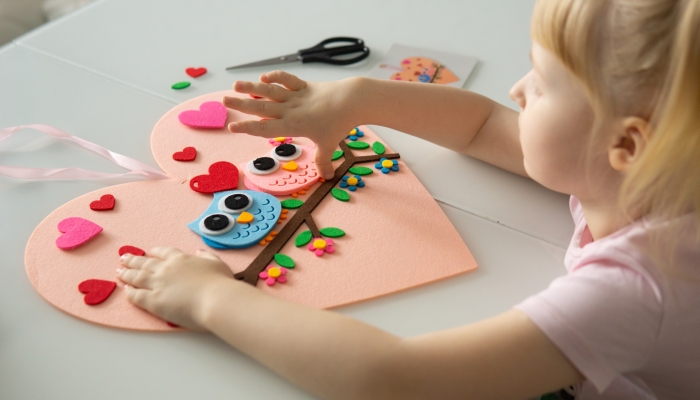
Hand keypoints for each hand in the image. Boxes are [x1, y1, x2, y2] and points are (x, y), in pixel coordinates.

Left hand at [117, 247, 234, 329]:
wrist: (215, 299)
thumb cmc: (220, 283)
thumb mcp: (216, 263)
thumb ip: (206, 257)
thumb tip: (199, 253)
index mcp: (181, 259)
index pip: (163, 252)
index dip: (154, 252)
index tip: (149, 252)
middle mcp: (166, 269)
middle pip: (145, 263)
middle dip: (133, 260)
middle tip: (123, 258)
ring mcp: (157, 284)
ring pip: (137, 277)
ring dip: (127, 274)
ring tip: (119, 272)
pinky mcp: (153, 301)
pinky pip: (136, 296)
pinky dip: (129, 293)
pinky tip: (125, 291)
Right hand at [223, 71, 359, 178]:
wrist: (351, 100)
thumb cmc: (339, 124)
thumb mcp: (329, 145)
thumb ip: (324, 161)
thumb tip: (327, 177)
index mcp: (293, 126)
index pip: (265, 129)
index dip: (248, 128)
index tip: (232, 127)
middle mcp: (290, 110)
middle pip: (261, 107)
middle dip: (242, 105)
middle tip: (225, 101)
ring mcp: (295, 96)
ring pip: (269, 91)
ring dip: (251, 87)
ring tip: (235, 85)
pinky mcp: (303, 86)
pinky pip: (286, 80)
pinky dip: (275, 77)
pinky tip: (263, 77)